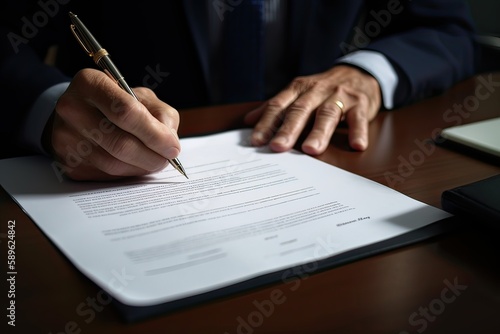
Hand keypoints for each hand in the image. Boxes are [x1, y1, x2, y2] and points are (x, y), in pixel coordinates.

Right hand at [47, 69, 180, 180]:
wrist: (79, 114)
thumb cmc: (117, 103)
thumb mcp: (142, 97)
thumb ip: (162, 115)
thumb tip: (169, 143)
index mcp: (90, 83)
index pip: (126, 112)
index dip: (155, 134)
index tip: (173, 147)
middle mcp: (72, 108)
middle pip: (120, 143)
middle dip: (152, 156)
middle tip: (167, 159)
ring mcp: (65, 137)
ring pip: (114, 164)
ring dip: (141, 167)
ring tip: (154, 161)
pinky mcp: (67, 162)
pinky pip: (105, 175)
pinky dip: (127, 174)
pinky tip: (135, 164)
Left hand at [244, 65, 380, 153]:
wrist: (359, 73)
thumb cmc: (323, 90)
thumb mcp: (298, 94)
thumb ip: (276, 108)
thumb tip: (249, 120)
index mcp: (298, 89)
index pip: (278, 106)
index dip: (267, 123)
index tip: (256, 141)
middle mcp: (317, 91)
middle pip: (300, 110)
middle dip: (288, 129)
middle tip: (278, 147)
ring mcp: (339, 96)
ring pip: (327, 114)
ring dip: (319, 132)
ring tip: (311, 150)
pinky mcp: (360, 104)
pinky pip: (358, 118)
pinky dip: (357, 131)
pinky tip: (356, 145)